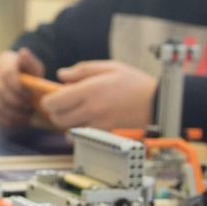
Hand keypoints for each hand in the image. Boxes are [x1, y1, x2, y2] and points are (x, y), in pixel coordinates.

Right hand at [0, 48, 47, 126]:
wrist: (18, 81)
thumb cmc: (28, 74)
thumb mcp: (34, 67)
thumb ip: (30, 62)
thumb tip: (23, 52)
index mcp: (3, 60)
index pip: (6, 74)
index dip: (19, 88)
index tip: (30, 96)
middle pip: (0, 91)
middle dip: (17, 102)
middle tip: (30, 107)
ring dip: (14, 114)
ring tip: (27, 115)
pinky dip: (7, 120)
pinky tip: (18, 120)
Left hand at [41, 60, 156, 131]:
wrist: (158, 104)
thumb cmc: (136, 84)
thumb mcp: (110, 67)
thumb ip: (82, 70)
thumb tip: (61, 75)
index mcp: (90, 91)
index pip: (54, 102)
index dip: (48, 100)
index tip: (52, 96)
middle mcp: (92, 110)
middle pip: (57, 118)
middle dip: (55, 111)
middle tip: (63, 104)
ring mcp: (98, 125)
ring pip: (67, 130)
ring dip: (66, 122)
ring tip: (76, 112)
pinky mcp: (105, 135)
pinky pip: (82, 137)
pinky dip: (78, 132)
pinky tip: (85, 122)